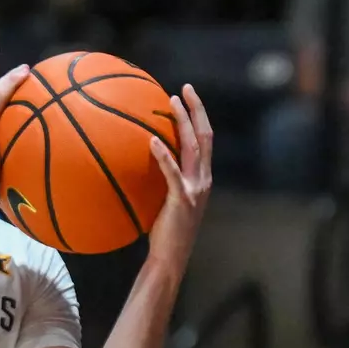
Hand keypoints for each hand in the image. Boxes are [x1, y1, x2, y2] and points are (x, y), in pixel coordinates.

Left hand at [146, 85, 212, 270]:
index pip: (206, 140)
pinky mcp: (182, 199)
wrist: (170, 257)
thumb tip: (143, 159)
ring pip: (193, 148)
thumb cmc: (164, 231)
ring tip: (170, 103)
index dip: (199, 116)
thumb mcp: (168, 200)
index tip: (187, 96)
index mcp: (203, 178)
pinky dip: (163, 155)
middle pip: (205, 137)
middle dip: (196, 110)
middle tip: (183, 90)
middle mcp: (204, 180)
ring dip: (182, 123)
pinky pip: (172, 173)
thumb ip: (164, 179)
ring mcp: (195, 189)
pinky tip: (151, 141)